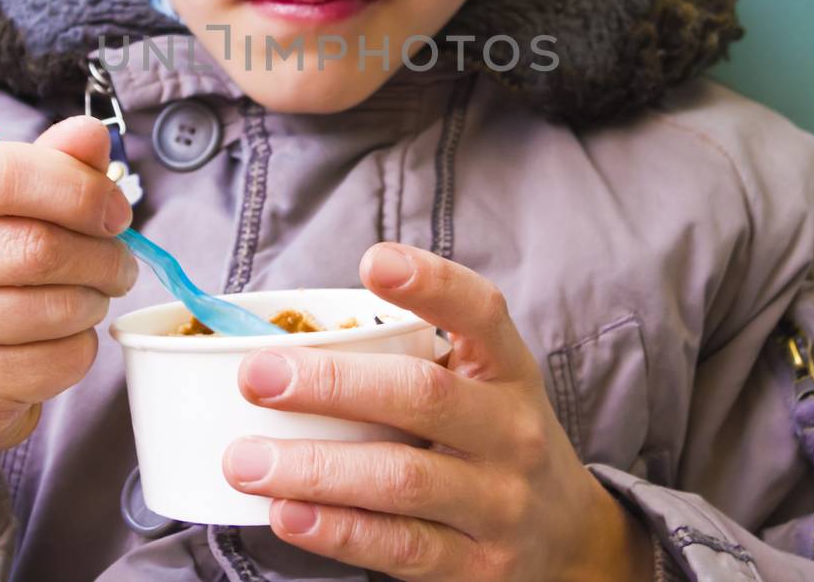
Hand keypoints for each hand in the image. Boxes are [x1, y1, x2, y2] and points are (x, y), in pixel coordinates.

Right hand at [0, 114, 138, 456]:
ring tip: (91, 296)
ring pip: (54, 307)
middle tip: (120, 263)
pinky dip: (82, 346)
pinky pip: (59, 359)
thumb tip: (91, 134)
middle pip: (35, 245)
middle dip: (101, 254)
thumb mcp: (0, 204)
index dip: (78, 189)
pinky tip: (64, 338)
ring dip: (95, 301)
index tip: (116, 211)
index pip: (3, 173)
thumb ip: (49, 163)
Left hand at [221, 243, 653, 581]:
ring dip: (314, 467)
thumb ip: (410, 359)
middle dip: (331, 384)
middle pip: (422, 396)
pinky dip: (336, 529)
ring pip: (401, 478)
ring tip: (245, 460)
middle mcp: (511, 430)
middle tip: (257, 376)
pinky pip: (398, 545)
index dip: (432, 283)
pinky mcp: (475, 566)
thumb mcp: (481, 386)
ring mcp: (497, 502)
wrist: (568, 539)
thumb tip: (285, 340)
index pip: (482, 313)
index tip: (374, 261)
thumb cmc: (492, 441)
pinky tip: (286, 514)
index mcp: (507, 370)